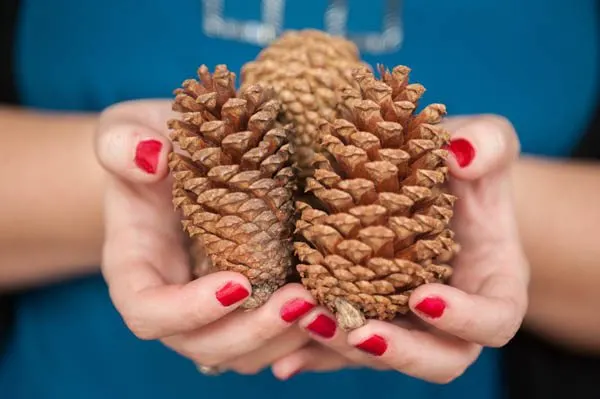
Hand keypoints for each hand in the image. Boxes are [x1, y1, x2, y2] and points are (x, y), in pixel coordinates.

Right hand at [94, 99, 317, 374]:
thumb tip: (151, 156)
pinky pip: (270, 338)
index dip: (187, 311)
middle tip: (302, 301)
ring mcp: (210, 306)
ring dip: (284, 339)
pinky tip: (332, 311)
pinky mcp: (246, 301)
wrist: (180, 160)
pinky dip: (301, 335)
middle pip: (202, 344)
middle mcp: (172, 297)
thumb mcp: (129, 128)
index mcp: (136, 265)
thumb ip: (123, 142)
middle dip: (252, 332)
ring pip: (241, 352)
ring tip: (326, 307)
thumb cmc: (152, 144)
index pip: (146, 310)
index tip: (239, 283)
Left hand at [271, 115, 528, 382]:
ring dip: (346, 348)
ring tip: (307, 320)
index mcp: (492, 283)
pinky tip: (283, 358)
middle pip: (441, 359)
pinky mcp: (370, 317)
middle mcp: (452, 315)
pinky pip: (344, 348)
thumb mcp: (485, 142)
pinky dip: (315, 355)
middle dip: (400, 352)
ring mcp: (407, 321)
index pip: (496, 319)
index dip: (466, 319)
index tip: (424, 297)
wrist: (431, 183)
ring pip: (383, 355)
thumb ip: (488, 143)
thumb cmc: (463, 166)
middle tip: (359, 330)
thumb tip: (461, 155)